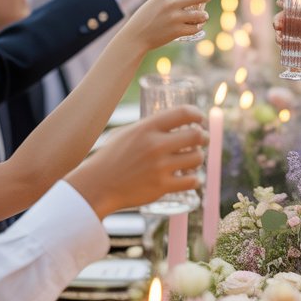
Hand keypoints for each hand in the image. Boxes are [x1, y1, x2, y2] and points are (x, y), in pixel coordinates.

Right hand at [68, 107, 206, 217]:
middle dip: (203, 137)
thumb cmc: (109, 158)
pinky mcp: (162, 187)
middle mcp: (155, 145)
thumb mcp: (125, 134)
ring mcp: (160, 167)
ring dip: (199, 158)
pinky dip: (195, 180)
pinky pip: (192, 181)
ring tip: (194, 159)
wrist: (97, 186)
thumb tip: (168, 123)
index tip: (200, 118)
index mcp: (146, 128)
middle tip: (202, 139)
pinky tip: (192, 178)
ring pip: (197, 158)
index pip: (183, 113)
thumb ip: (146, 128)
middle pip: (196, 135)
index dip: (197, 114)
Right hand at [124, 0, 211, 50]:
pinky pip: (195, 28)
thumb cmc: (147, 16)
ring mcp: (175, 18)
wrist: (136, 35)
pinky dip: (198, 27)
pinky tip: (196, 26)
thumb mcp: (156, 0)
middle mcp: (171, 3)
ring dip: (204, 15)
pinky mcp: (177, 31)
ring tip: (203, 16)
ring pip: (201, 14)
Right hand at [272, 8, 300, 86]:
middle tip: (277, 25)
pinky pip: (288, 43)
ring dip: (279, 31)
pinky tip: (280, 44)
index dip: (291, 3)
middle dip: (281, 18)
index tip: (281, 2)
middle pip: (292, 18)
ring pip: (288, 30)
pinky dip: (282, 42)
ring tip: (278, 37)